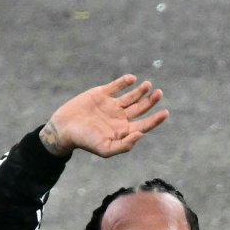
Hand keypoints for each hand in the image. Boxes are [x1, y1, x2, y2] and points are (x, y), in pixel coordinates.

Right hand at [40, 74, 168, 157]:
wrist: (64, 128)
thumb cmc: (85, 141)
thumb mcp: (105, 149)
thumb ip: (124, 145)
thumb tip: (141, 135)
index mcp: (123, 130)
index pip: (144, 125)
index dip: (156, 119)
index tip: (165, 112)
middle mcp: (120, 117)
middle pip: (141, 108)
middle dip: (151, 101)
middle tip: (159, 93)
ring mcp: (112, 104)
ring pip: (132, 96)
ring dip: (141, 91)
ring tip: (148, 85)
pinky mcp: (102, 93)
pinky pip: (117, 86)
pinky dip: (125, 82)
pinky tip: (132, 79)